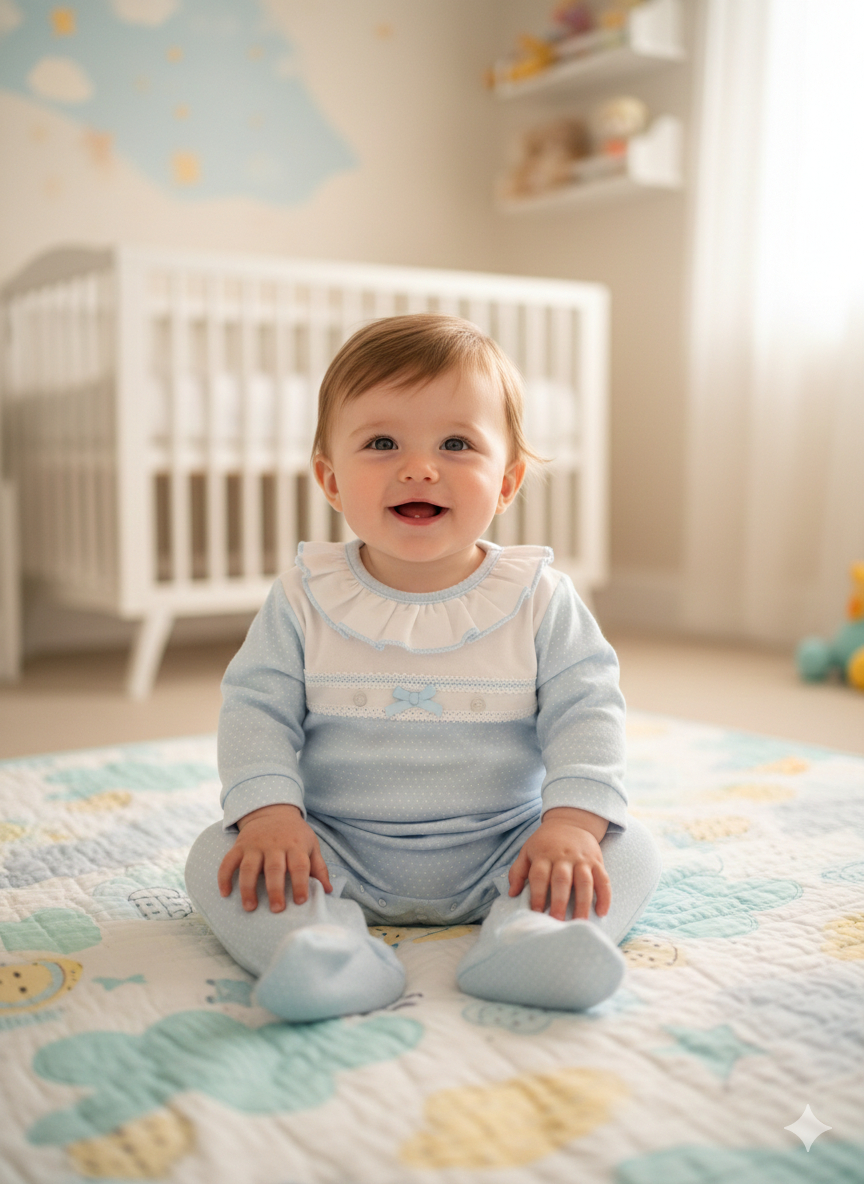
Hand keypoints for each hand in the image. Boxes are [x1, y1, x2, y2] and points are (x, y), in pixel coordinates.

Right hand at [217, 804, 332, 912]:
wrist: (273, 810)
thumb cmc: (295, 834)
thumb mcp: (311, 845)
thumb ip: (319, 868)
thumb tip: (329, 891)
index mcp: (295, 845)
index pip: (299, 866)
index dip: (301, 884)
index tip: (301, 901)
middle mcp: (274, 845)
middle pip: (274, 868)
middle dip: (275, 889)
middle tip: (277, 909)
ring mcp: (255, 845)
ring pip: (249, 867)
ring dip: (248, 888)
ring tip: (250, 907)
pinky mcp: (239, 846)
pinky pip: (228, 861)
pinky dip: (224, 877)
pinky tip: (225, 893)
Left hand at [508, 807, 609, 920]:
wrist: (570, 821)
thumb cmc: (545, 842)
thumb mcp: (527, 850)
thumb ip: (518, 871)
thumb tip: (512, 894)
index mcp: (544, 855)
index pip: (539, 876)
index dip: (537, 895)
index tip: (536, 913)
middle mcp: (563, 857)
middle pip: (562, 880)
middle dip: (559, 902)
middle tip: (557, 921)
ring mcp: (582, 859)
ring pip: (584, 882)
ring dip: (583, 903)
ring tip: (580, 922)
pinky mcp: (597, 861)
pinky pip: (603, 880)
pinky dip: (604, 896)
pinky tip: (602, 912)